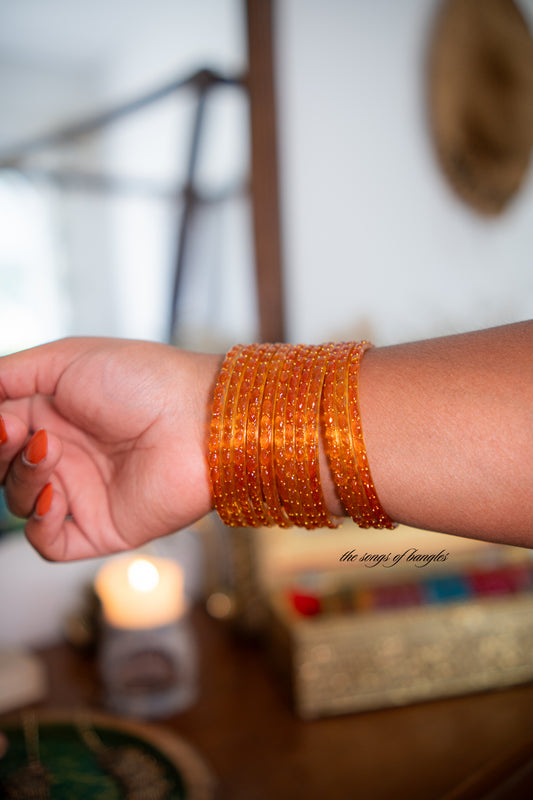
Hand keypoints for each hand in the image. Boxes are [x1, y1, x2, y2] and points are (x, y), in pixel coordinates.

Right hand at [0, 338, 221, 560]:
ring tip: (49, 451)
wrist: (200, 418)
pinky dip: (39, 523)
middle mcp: (65, 453)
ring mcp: (83, 492)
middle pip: (4, 467)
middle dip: (1, 451)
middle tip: (14, 431)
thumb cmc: (142, 380)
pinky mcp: (101, 527)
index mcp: (55, 413)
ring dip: (21, 478)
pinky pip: (49, 543)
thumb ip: (9, 376)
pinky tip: (54, 495)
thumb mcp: (65, 360)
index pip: (1, 427)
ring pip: (19, 501)